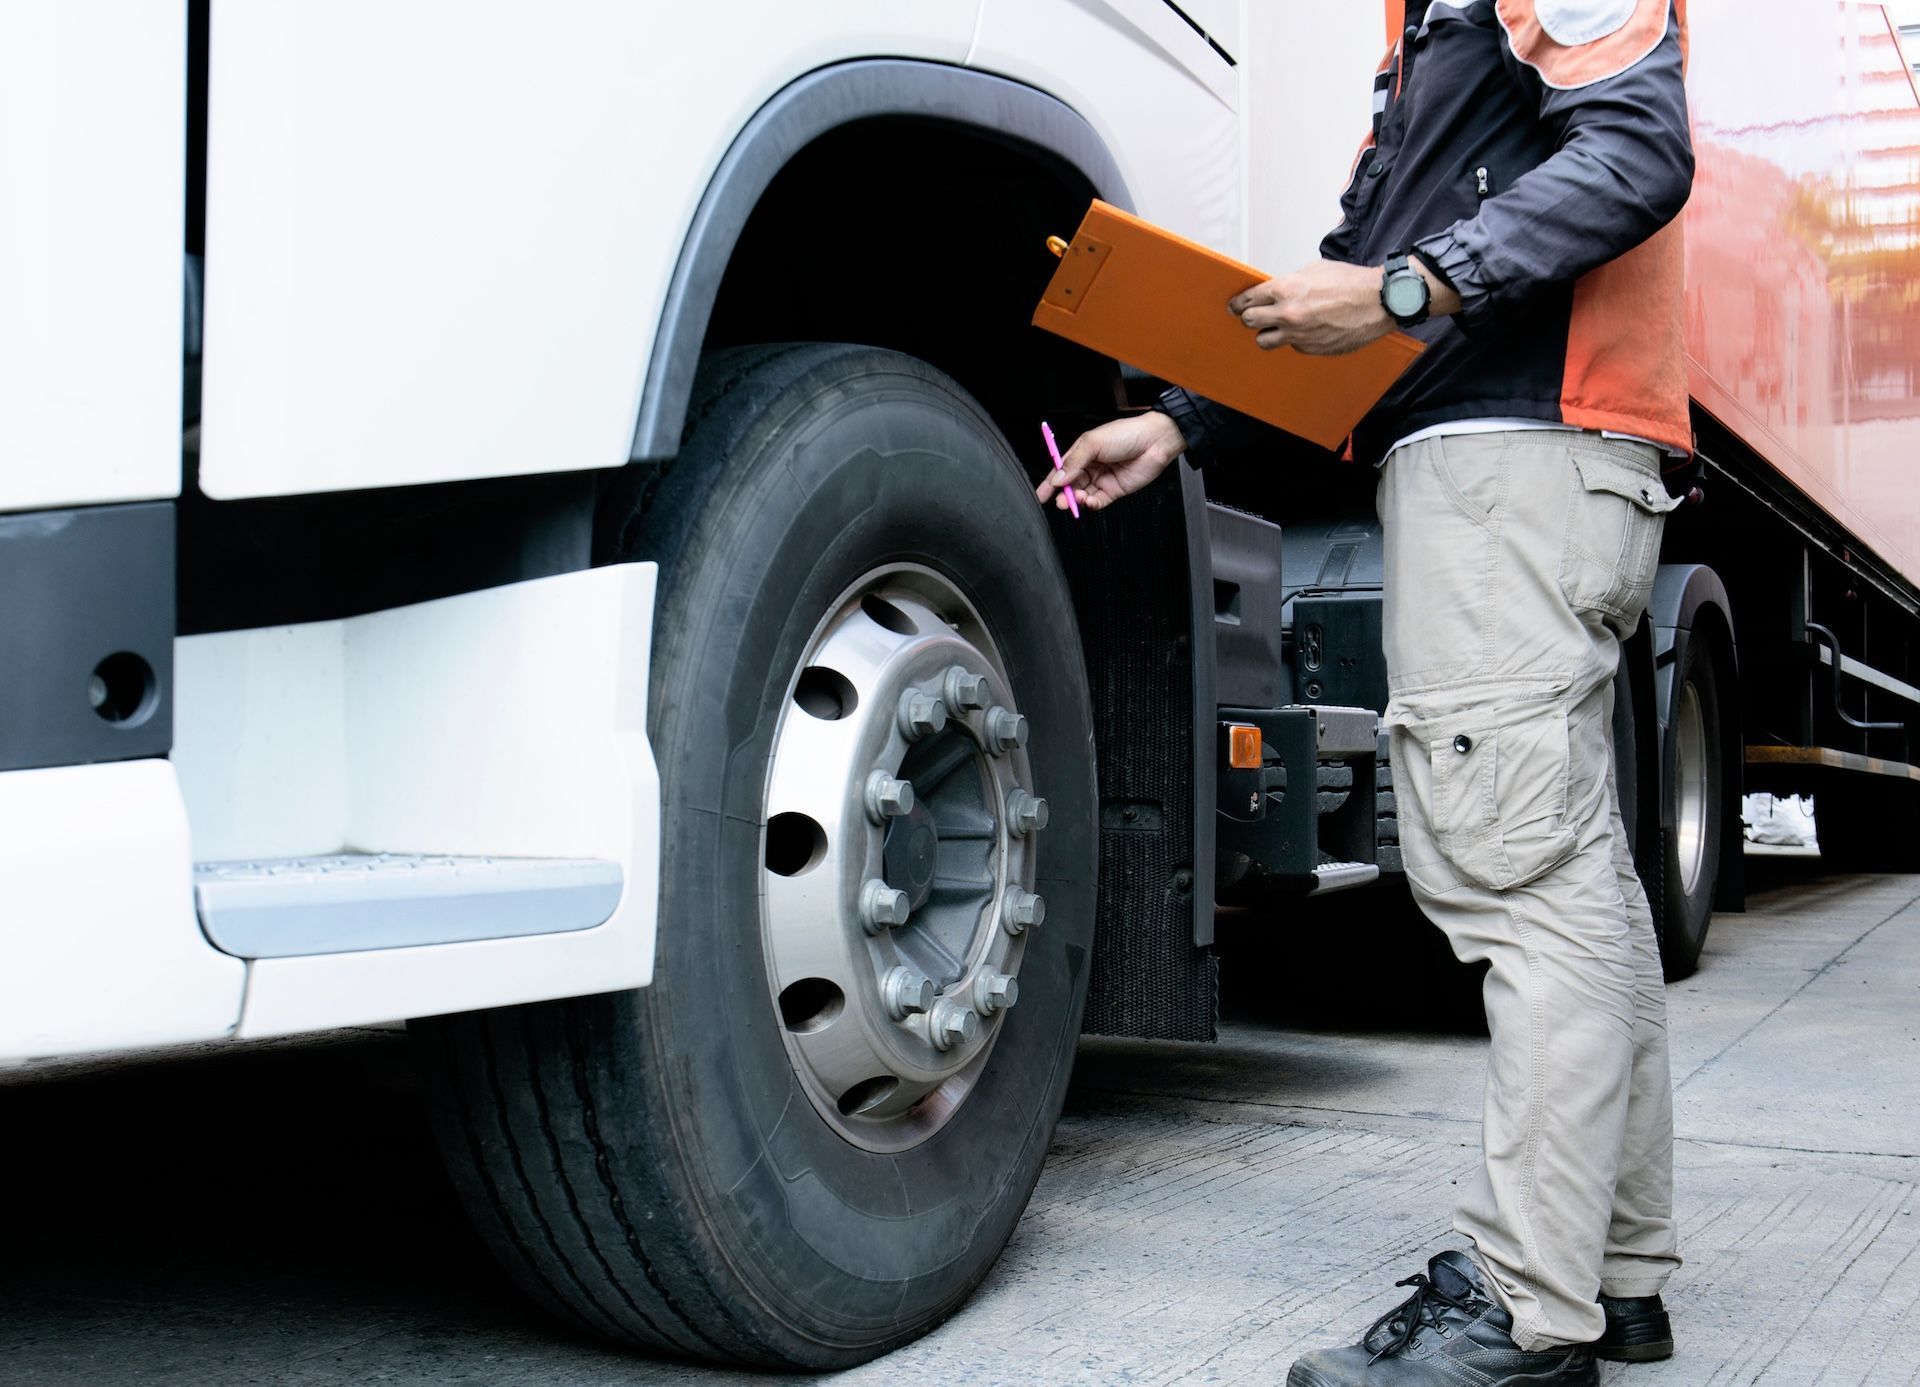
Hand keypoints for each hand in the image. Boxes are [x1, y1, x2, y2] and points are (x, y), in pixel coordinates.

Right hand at [1035, 412, 1186, 512]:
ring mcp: (1102, 479)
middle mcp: (1091, 466)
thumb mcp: (1093, 443)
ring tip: (1075, 500)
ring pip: (1082, 494)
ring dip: (1076, 500)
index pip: (1061, 469)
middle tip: (1059, 501)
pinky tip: (1089, 502)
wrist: (1154, 441)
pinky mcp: (1114, 491)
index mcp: (1083, 452)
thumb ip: (1074, 462)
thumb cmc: (1126, 434)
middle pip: (1070, 485)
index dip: (1050, 482)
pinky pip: (1098, 501)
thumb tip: (1058, 478)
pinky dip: (1091, 504)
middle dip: (1063, 494)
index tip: (1041, 493)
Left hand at [1228, 258, 1455, 354]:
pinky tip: (1308, 330)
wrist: (1378, 302)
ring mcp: (1298, 335)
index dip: (1238, 303)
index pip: (1247, 300)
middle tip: (1253, 316)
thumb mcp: (1314, 270)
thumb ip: (1290, 282)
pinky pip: (1292, 346)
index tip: (1235, 306)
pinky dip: (1295, 340)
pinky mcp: (1310, 349)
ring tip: (1276, 327)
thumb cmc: (1350, 282)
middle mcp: (1287, 314)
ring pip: (1264, 341)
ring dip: (1267, 334)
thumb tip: (1276, 290)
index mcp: (1285, 289)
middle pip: (1249, 322)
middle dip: (1249, 317)